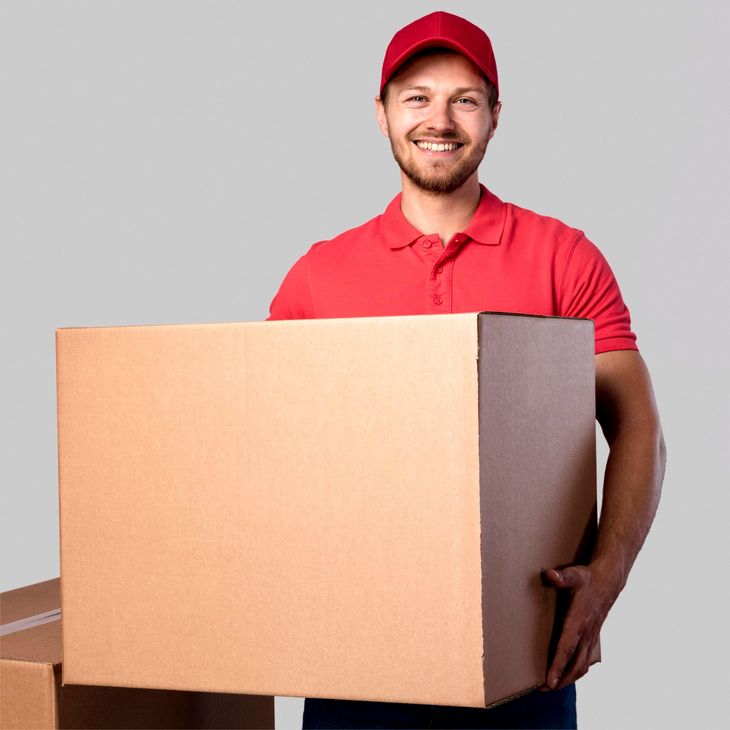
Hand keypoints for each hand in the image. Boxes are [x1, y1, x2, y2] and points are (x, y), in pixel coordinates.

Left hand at [538, 563, 620, 690]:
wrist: (608, 582)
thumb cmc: (588, 579)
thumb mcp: (574, 575)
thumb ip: (561, 577)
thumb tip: (550, 575)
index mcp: (579, 620)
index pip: (567, 648)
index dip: (558, 666)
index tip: (549, 681)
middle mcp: (586, 633)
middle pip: (575, 664)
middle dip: (561, 679)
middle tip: (543, 688)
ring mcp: (591, 637)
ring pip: (582, 665)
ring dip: (568, 678)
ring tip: (552, 686)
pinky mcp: (592, 637)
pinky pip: (585, 659)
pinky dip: (576, 670)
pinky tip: (567, 674)